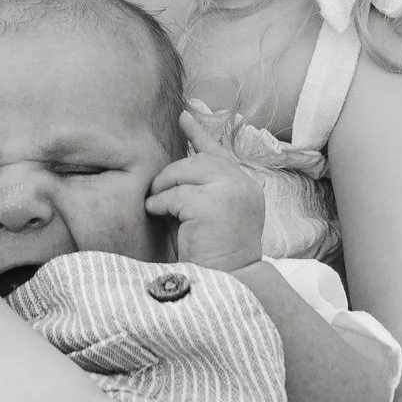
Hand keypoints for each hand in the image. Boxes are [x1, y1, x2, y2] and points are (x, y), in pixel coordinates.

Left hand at [149, 116, 267, 274]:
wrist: (229, 285)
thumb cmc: (214, 256)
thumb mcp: (210, 216)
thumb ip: (200, 191)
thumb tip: (173, 170)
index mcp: (245, 187)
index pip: (219, 152)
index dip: (199, 133)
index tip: (184, 116)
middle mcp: (243, 184)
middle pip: (197, 160)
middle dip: (171, 173)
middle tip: (156, 191)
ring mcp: (230, 191)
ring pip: (185, 172)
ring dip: (163, 187)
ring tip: (155, 204)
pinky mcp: (212, 204)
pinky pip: (175, 194)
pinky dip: (160, 203)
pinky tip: (156, 213)